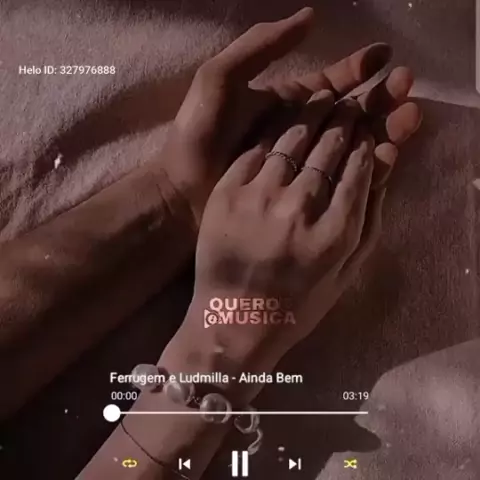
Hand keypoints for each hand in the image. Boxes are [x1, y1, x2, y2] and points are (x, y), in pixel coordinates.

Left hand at [156, 7, 399, 227]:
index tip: (386, 56)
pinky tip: (387, 154)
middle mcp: (299, 132)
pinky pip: (340, 176)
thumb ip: (261, 46)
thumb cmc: (199, 136)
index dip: (357, 69)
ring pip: (351, 143)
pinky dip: (365, 165)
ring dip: (381, 128)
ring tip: (410, 116)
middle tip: (409, 88)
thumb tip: (311, 17)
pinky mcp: (304, 193)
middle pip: (349, 113)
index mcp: (284, 104)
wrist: (184, 193)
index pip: (330, 85)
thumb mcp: (221, 79)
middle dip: (380, 98)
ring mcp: (303, 164)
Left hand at [192, 91, 420, 363]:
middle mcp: (300, 208)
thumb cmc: (297, 304)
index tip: (367, 127)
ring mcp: (260, 198)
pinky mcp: (227, 194)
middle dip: (345, 118)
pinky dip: (275, 130)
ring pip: (293, 139)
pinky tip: (285, 117)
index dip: (365, 140)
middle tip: (350, 102)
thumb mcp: (346, 272)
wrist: (234, 322)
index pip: (359, 167)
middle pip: (329, 147)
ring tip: (323, 98)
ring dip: (313, 112)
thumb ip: (369, 219)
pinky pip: (257, 150)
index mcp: (336, 232)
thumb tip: (382, 163)